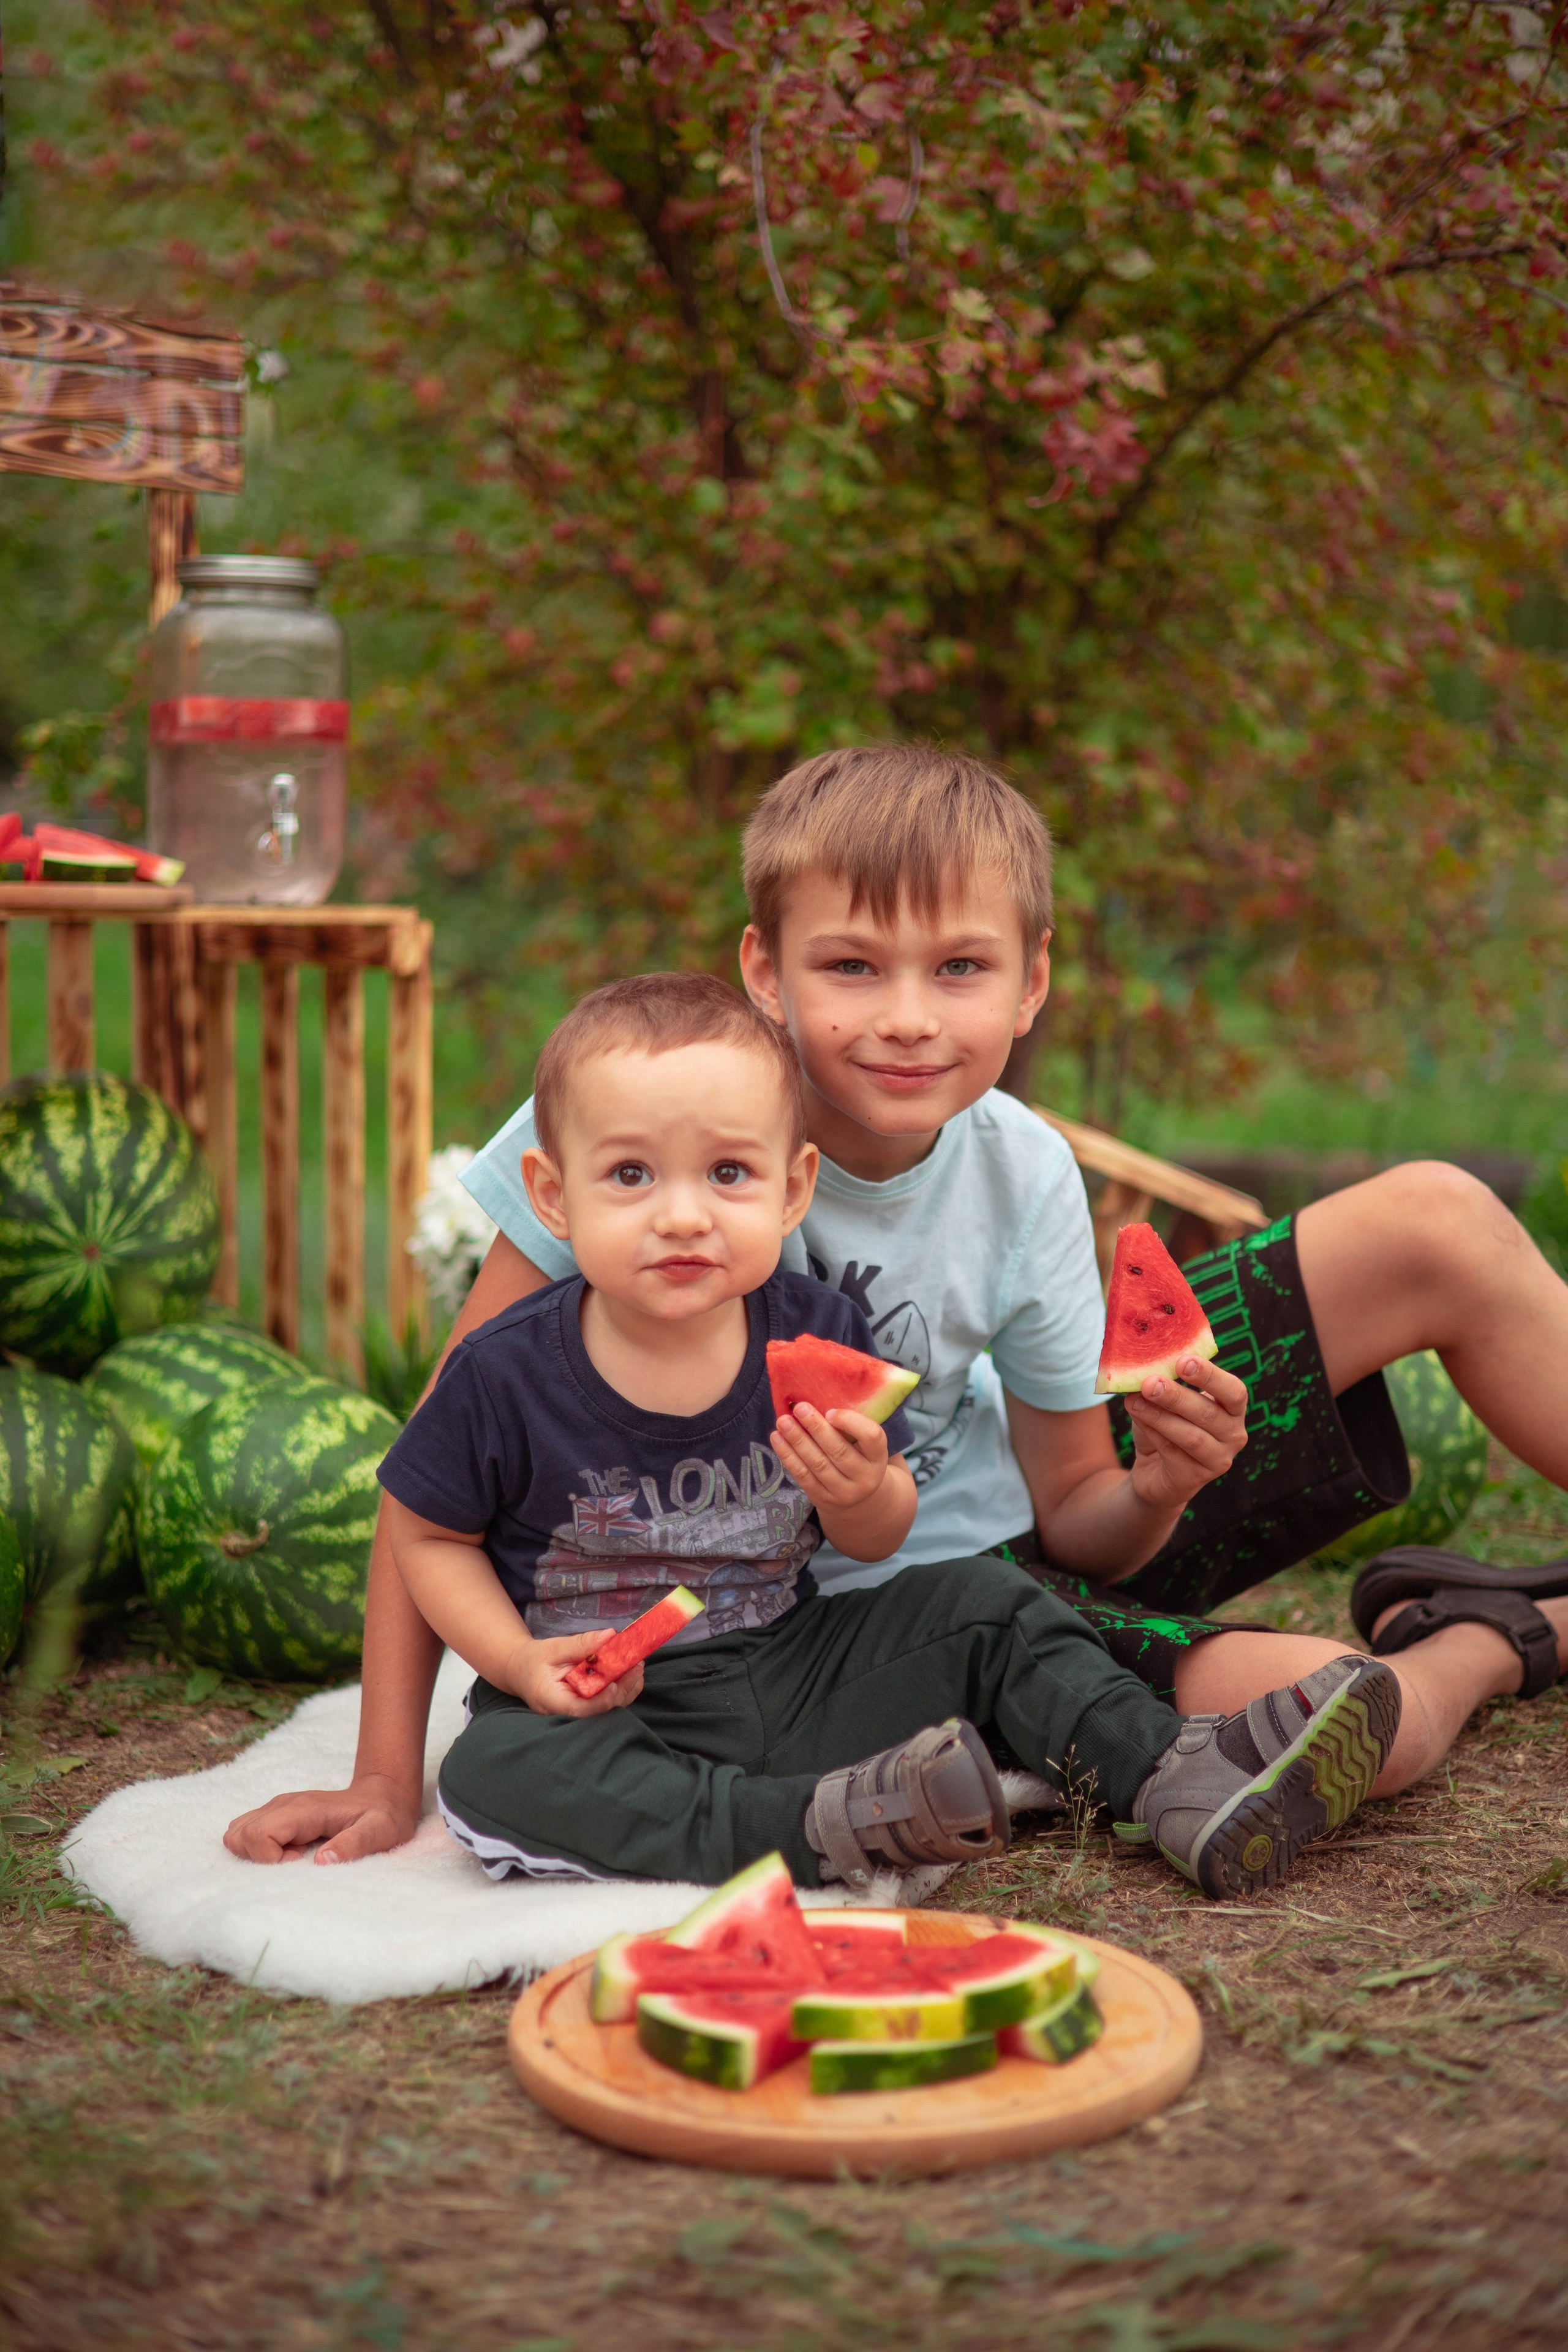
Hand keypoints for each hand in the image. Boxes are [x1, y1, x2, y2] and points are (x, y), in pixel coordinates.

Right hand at [223, 1773, 421, 1866]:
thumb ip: (355, 1843)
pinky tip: (291, 1854)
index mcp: (303, 1808)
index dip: (271, 1858)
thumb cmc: (384, 1816)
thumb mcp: (381, 1831)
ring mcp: (278, 1809)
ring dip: (256, 1855)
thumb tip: (323, 1861)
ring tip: (293, 1858)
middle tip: (296, 1861)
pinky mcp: (278, 1817)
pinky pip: (249, 1835)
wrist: (385, 1796)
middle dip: (259, 1858)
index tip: (300, 1861)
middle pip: (238, 1834)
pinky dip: (259, 1851)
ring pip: (237, 1833)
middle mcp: (283, 1805)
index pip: (257, 1834)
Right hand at [506, 1626, 646, 1716]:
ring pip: (606, 1711)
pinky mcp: (585, 1709)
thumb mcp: (554, 1647)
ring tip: (637, 1665)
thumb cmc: (534, 1660)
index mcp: (551, 1700)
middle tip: (637, 1665)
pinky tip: (630, 1672)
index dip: (601, 1701)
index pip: (579, 1709)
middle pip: (598, 1711)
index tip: (616, 1684)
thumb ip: (581, 1644)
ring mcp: (575, 1714)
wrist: (521, 1671)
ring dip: (626, 1689)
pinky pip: (605, 1705)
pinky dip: (620, 1690)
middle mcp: (564, 1714)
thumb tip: (611, 1635)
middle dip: (621, 1690)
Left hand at [771, 1402, 887, 1512]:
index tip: (830, 1411)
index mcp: (878, 1457)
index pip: (872, 1437)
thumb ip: (850, 1425)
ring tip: (783, 1422)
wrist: (857, 1496)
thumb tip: (819, 1397)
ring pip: (818, 1464)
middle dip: (816, 1427)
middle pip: (839, 1450)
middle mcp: (865, 1477)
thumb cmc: (857, 1456)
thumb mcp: (863, 1444)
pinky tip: (777, 1438)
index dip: (851, 1422)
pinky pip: (803, 1476)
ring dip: (797, 1440)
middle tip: (799, 1408)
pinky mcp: (823, 1499)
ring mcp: (844, 1492)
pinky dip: (788, 1456)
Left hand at [1125, 1356, 1247, 1511]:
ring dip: (1160, 1416)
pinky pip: (1173, 1452)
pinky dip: (1152, 1432)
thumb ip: (1162, 1385)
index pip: (1234, 1391)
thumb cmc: (1166, 1428)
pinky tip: (1136, 1416)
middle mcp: (1234, 1436)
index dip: (1211, 1376)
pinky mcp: (1195, 1478)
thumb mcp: (1166, 1403)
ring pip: (1190, 1436)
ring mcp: (1218, 1460)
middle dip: (1176, 1395)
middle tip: (1150, 1382)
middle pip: (1209, 1413)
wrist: (1154, 1471)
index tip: (1184, 1361)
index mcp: (1233, 1410)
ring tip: (1134, 1400)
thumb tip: (1143, 1369)